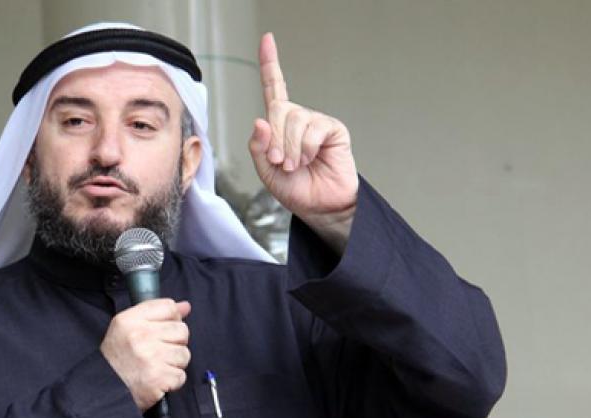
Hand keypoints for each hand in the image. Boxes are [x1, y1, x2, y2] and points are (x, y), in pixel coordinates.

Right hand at [100, 299, 191, 410]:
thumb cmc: (117, 357)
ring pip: (184, 354)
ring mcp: (151, 358)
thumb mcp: (127, 327)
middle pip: (181, 330)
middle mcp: (140, 336)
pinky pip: (181, 375)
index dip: (172, 319)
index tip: (163, 329)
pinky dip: (172, 380)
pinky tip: (158, 378)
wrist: (106, 388)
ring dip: (174, 363)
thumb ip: (157, 312)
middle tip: (158, 351)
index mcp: (131, 320)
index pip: (169, 307)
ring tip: (157, 365)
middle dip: (174, 342)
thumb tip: (185, 306)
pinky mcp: (159, 378)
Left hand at [248, 33, 358, 241]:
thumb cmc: (295, 189)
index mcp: (279, 125)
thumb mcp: (265, 171)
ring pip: (294, 120)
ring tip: (294, 166)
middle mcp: (298, 118)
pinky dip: (305, 148)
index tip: (267, 39)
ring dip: (289, 149)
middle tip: (279, 162)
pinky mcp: (332, 129)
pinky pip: (312, 129)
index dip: (270, 64)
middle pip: (278, 110)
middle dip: (274, 140)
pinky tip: (309, 160)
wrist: (320, 207)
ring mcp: (316, 122)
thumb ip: (258, 147)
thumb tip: (260, 121)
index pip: (274, 88)